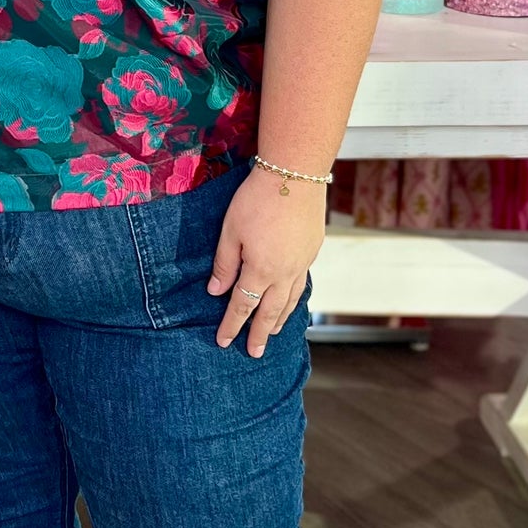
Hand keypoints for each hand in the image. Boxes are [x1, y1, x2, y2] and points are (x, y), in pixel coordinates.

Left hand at [208, 167, 327, 357]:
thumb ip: (225, 264)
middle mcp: (284, 273)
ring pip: (290, 301)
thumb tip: (216, 293)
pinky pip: (301, 286)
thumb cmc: (257, 199)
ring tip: (272, 334)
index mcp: (261, 270)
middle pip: (270, 311)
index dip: (232, 325)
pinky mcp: (311, 252)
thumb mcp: (231, 230)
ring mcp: (301, 263)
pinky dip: (295, 301)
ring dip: (280, 320)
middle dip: (259, 333)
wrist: (295, 174)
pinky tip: (290, 303)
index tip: (224, 342)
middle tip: (254, 352)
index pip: (243, 305)